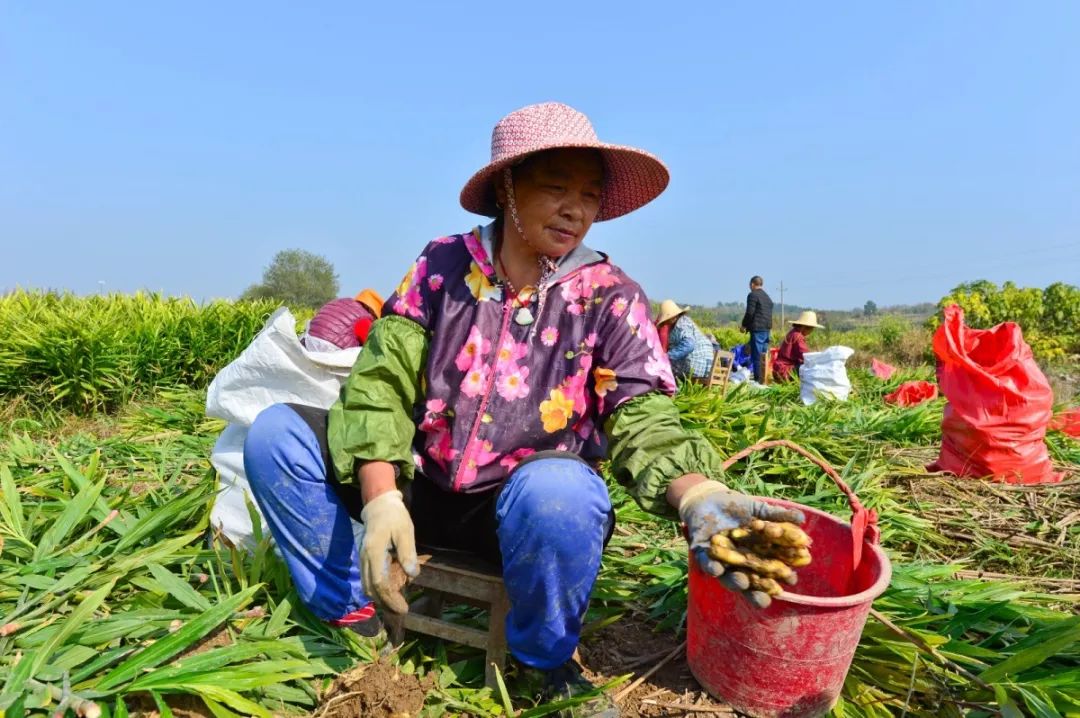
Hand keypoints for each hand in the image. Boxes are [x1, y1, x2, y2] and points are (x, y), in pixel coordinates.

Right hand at [359, 490, 417, 613]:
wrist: (379, 505)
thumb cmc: (394, 517)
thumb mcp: (405, 531)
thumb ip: (408, 552)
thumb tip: (413, 575)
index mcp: (374, 551)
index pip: (379, 582)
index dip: (390, 598)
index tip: (403, 608)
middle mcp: (364, 558)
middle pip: (370, 588)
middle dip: (385, 603)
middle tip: (402, 610)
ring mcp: (362, 559)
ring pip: (367, 586)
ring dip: (380, 598)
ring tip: (396, 604)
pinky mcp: (365, 559)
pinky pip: (368, 579)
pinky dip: (377, 589)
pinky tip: (390, 591)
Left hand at [678, 482, 804, 608]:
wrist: (709, 498)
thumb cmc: (737, 507)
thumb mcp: (758, 510)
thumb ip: (777, 516)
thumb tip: (802, 518)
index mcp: (757, 555)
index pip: (772, 569)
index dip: (781, 576)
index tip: (790, 580)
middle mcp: (740, 563)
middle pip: (752, 582)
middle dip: (757, 593)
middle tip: (764, 599)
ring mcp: (722, 561)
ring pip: (729, 577)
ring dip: (735, 582)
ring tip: (742, 582)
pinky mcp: (703, 555)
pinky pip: (707, 564)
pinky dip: (712, 566)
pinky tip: (716, 568)